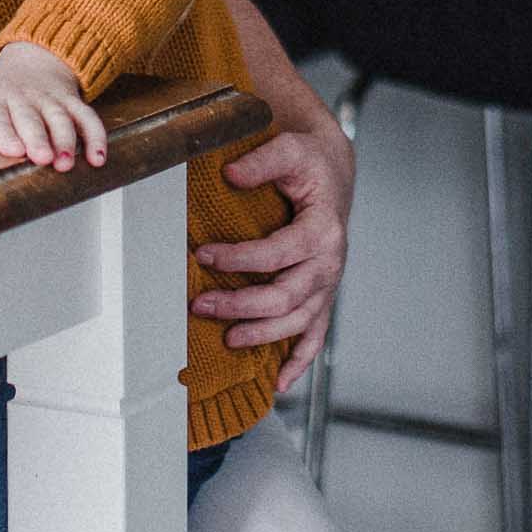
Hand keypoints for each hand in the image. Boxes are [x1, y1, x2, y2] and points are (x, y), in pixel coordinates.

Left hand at [0, 42, 107, 171]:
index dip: (6, 133)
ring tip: (68, 163)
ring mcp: (50, 102)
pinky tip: (99, 158)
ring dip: (68, 141)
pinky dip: (96, 137)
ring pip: (62, 120)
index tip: (13, 149)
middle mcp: (23, 100)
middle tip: (43, 158)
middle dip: (39, 138)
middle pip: (32, 119)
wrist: (32, 57)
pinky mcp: (71, 104)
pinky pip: (88, 118)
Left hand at [194, 121, 354, 391]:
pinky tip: (278, 382)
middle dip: (241, 305)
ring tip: (226, 339)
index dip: (239, 258)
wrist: (331, 173)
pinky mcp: (321, 296)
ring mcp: (326, 284)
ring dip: (261, 335)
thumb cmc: (308, 164)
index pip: (278, 253)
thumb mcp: (290, 149)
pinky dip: (299, 362)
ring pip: (298, 323)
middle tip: (200, 305)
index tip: (202, 254)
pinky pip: (316, 337)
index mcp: (322, 229)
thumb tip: (231, 174)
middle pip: (287, 297)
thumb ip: (263, 160)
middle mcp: (329, 262)